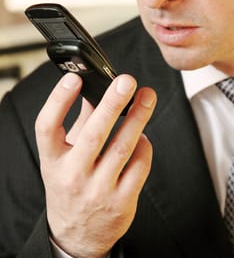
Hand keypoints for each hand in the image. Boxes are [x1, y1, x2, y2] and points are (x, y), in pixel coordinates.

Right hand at [35, 73, 155, 257]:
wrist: (77, 232)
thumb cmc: (70, 185)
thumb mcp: (64, 156)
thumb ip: (80, 122)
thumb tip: (96, 90)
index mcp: (53, 161)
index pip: (47, 127)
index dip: (58, 100)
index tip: (74, 78)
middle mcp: (72, 176)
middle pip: (92, 134)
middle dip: (112, 103)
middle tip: (126, 81)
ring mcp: (97, 191)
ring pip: (122, 148)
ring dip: (138, 118)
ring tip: (147, 97)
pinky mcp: (121, 202)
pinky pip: (138, 167)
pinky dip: (144, 146)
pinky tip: (143, 135)